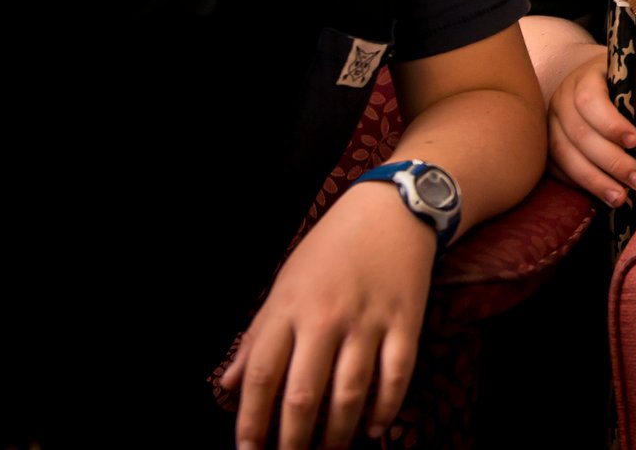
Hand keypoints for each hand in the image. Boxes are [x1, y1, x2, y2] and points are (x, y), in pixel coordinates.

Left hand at [220, 185, 436, 448]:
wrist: (392, 210)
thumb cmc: (332, 248)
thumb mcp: (284, 284)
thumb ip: (257, 337)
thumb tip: (229, 385)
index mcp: (289, 308)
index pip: (261, 376)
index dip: (251, 421)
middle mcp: (326, 318)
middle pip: (303, 394)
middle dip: (293, 440)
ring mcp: (369, 321)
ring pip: (350, 393)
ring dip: (338, 433)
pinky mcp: (406, 321)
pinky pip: (396, 375)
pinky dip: (386, 408)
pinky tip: (375, 428)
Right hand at [545, 43, 635, 206]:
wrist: (612, 87)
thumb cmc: (635, 88)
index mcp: (586, 78)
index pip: (589, 100)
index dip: (611, 124)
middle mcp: (562, 99)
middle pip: (578, 133)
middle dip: (611, 161)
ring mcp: (551, 124)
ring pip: (564, 155)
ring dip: (595, 180)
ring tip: (621, 198)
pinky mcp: (549, 145)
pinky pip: (557, 168)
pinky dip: (580, 183)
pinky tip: (602, 194)